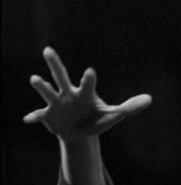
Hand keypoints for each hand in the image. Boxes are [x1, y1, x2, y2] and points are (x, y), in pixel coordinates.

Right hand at [23, 47, 151, 141]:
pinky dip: (33, 116)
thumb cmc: (96, 119)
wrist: (80, 133)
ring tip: (35, 79)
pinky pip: (39, 115)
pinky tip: (27, 119)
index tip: (91, 72)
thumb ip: (130, 107)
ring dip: (42, 86)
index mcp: (85, 93)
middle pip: (61, 76)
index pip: (88, 84)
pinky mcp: (49, 115)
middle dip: (55, 64)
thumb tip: (150, 99)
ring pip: (47, 91)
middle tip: (48, 50)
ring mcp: (57, 103)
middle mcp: (69, 93)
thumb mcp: (113, 115)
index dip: (89, 79)